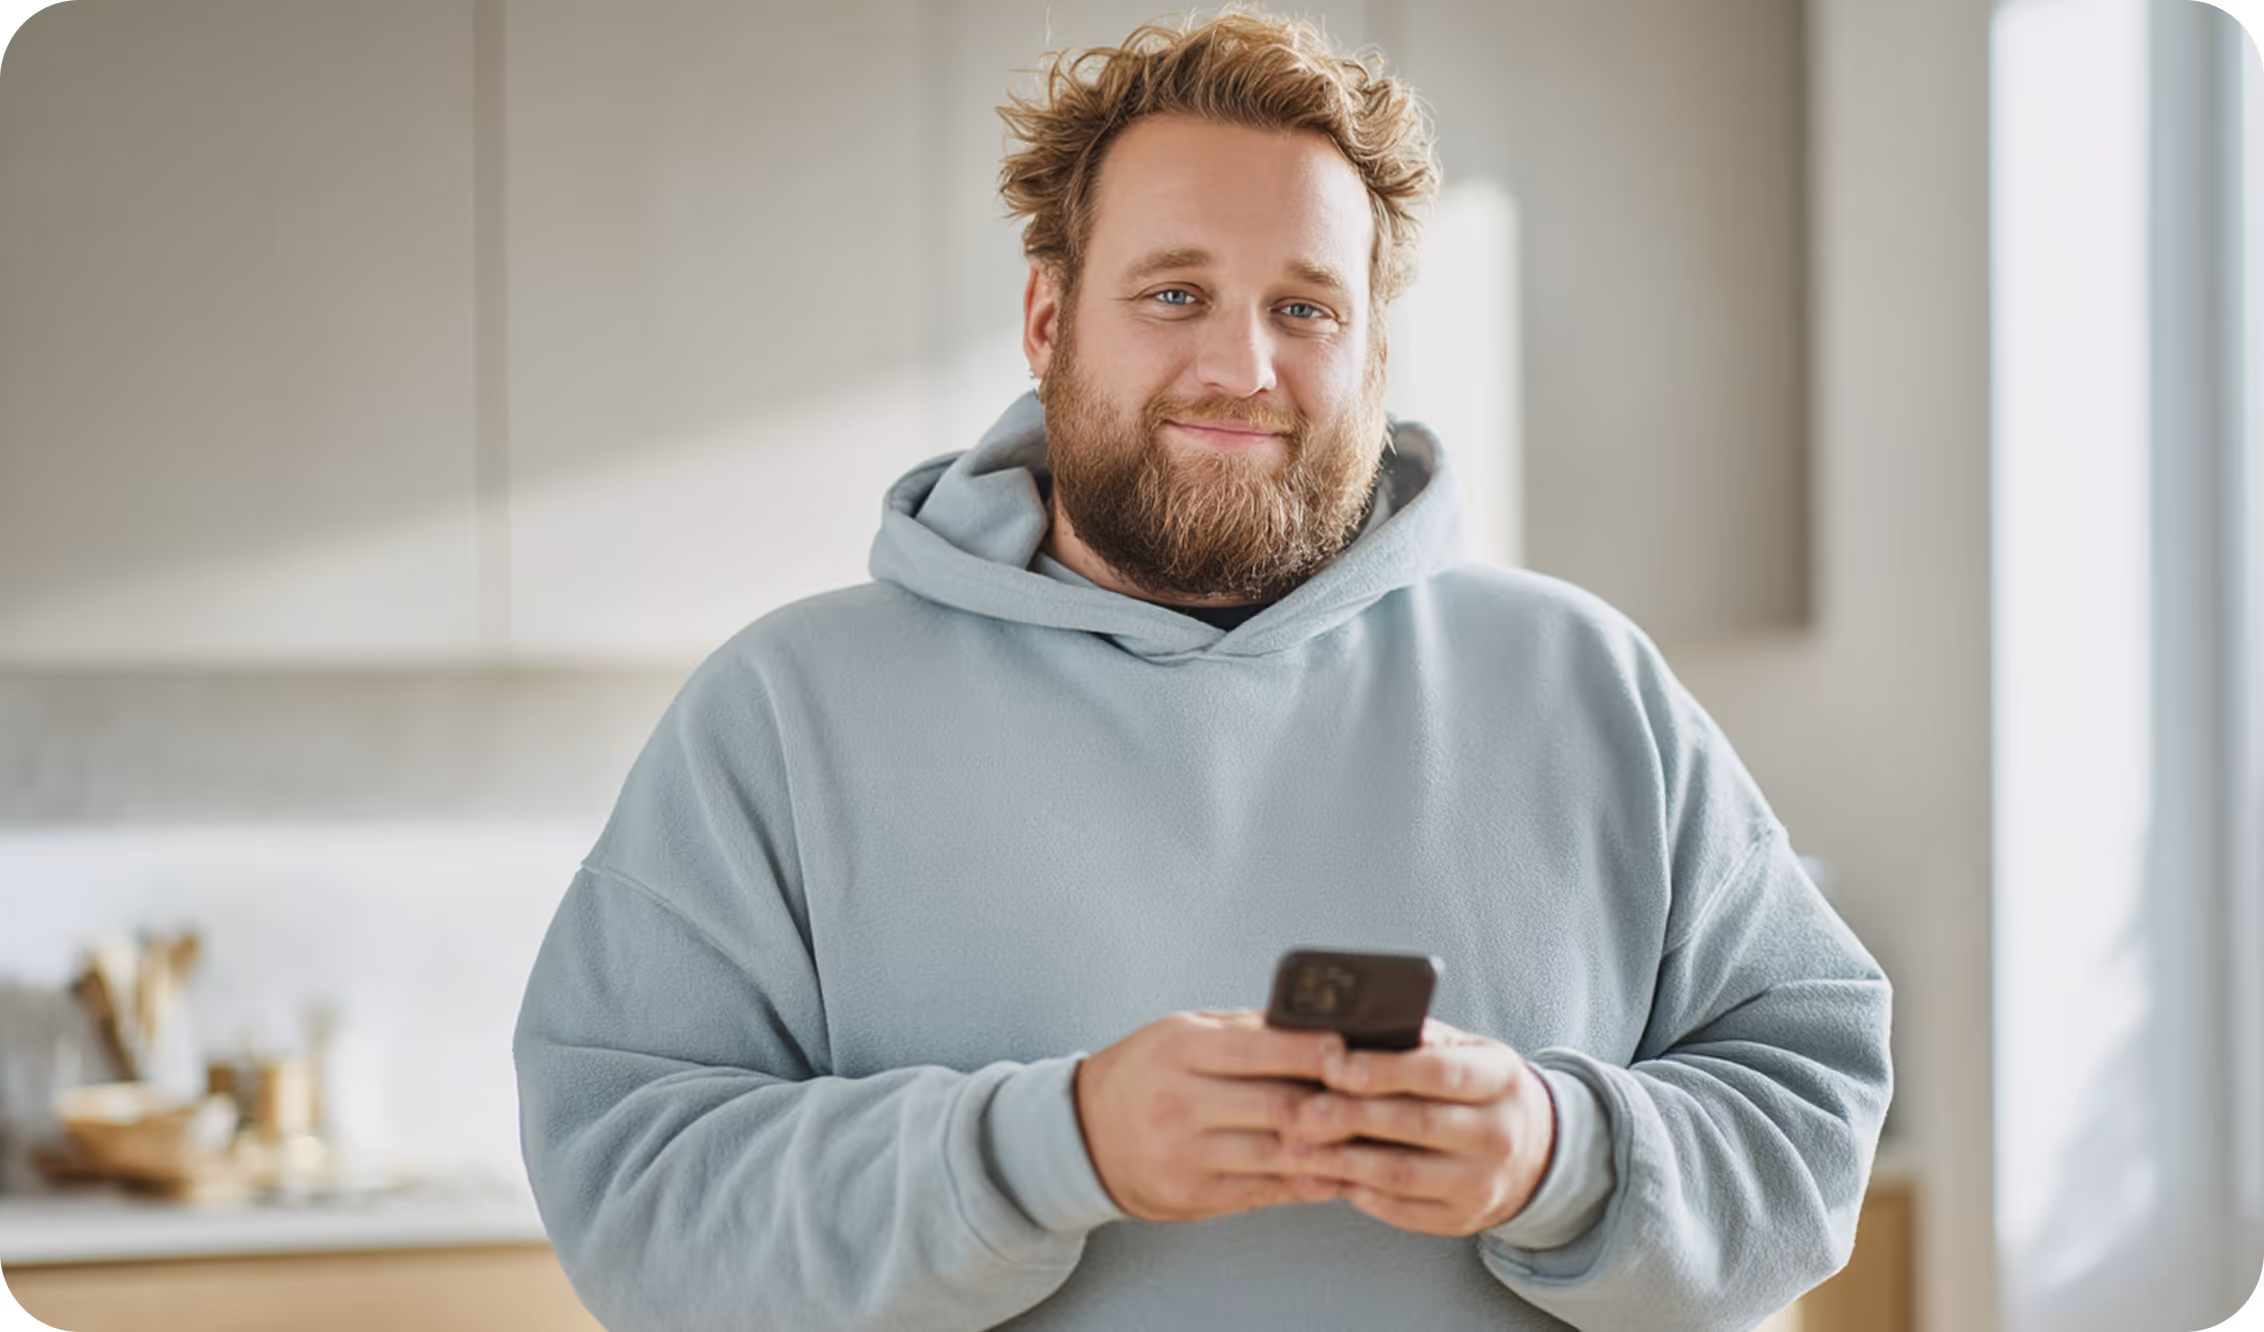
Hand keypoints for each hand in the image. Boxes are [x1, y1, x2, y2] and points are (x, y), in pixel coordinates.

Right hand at [1073, 1010, 1349, 1222]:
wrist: (1082, 1137)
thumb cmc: (1144, 1074)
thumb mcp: (1182, 1034)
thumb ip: (1247, 1030)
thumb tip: (1317, 1027)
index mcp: (1178, 1051)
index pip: (1261, 1049)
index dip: (1314, 1052)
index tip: (1353, 1052)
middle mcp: (1179, 1104)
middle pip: (1278, 1106)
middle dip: (1334, 1104)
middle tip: (1376, 1099)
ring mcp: (1185, 1156)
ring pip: (1279, 1155)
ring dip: (1331, 1150)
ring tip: (1369, 1140)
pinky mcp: (1193, 1197)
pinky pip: (1266, 1191)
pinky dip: (1308, 1183)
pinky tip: (1335, 1173)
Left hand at [1279, 1018, 1554, 1236]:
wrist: (1533, 1152)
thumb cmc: (1478, 1089)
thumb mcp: (1465, 1051)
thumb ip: (1417, 1040)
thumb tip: (1350, 1030)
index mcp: (1499, 1078)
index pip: (1439, 1072)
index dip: (1383, 1069)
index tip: (1333, 1065)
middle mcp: (1498, 1132)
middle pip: (1416, 1123)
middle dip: (1352, 1116)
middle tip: (1302, 1111)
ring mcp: (1484, 1182)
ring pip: (1402, 1173)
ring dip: (1343, 1162)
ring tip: (1298, 1149)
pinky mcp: (1463, 1219)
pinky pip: (1403, 1210)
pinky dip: (1361, 1193)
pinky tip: (1329, 1177)